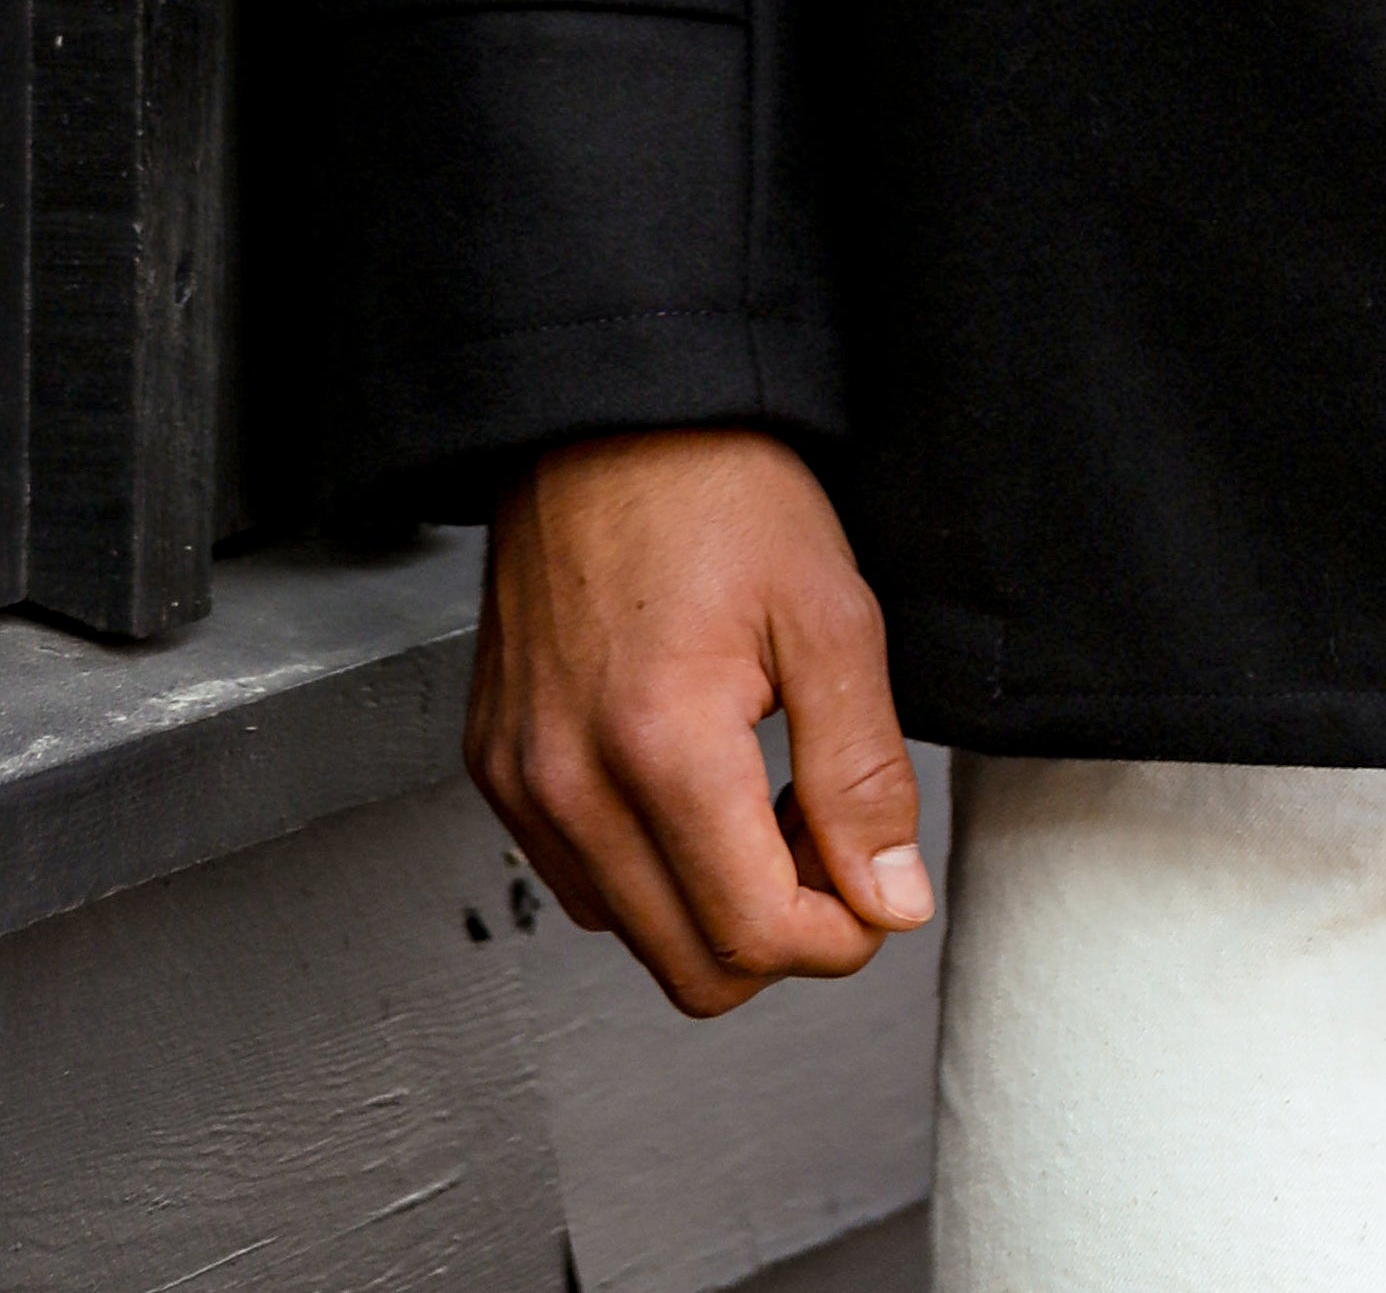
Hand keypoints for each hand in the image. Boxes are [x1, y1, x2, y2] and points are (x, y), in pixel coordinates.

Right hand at [469, 427, 933, 1015]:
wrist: (607, 417)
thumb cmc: (715, 488)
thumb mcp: (832, 615)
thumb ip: (864, 777)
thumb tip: (888, 902)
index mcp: (658, 747)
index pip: (753, 937)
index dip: (842, 935)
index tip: (879, 887)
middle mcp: (569, 783)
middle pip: (691, 969)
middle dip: (782, 931)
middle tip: (827, 837)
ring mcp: (521, 782)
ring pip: (635, 934)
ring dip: (715, 901)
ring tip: (766, 798)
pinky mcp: (497, 770)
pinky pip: (582, 881)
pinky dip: (652, 868)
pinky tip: (700, 787)